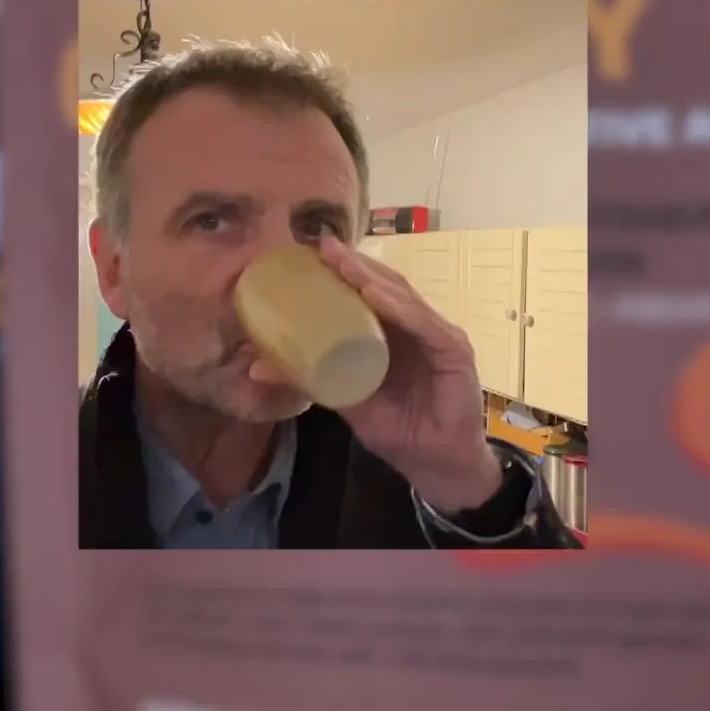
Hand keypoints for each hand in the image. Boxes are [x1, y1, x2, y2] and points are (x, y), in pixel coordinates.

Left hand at [254, 235, 500, 509]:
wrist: (433, 464)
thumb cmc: (394, 426)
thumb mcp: (343, 399)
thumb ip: (308, 379)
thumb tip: (256, 367)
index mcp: (391, 332)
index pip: (367, 292)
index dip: (341, 271)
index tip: (309, 253)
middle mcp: (415, 326)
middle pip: (385, 286)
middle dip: (354, 264)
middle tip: (323, 246)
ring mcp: (436, 336)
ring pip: (403, 298)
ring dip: (372, 278)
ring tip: (344, 264)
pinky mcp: (453, 353)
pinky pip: (424, 325)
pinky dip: (400, 308)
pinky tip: (377, 296)